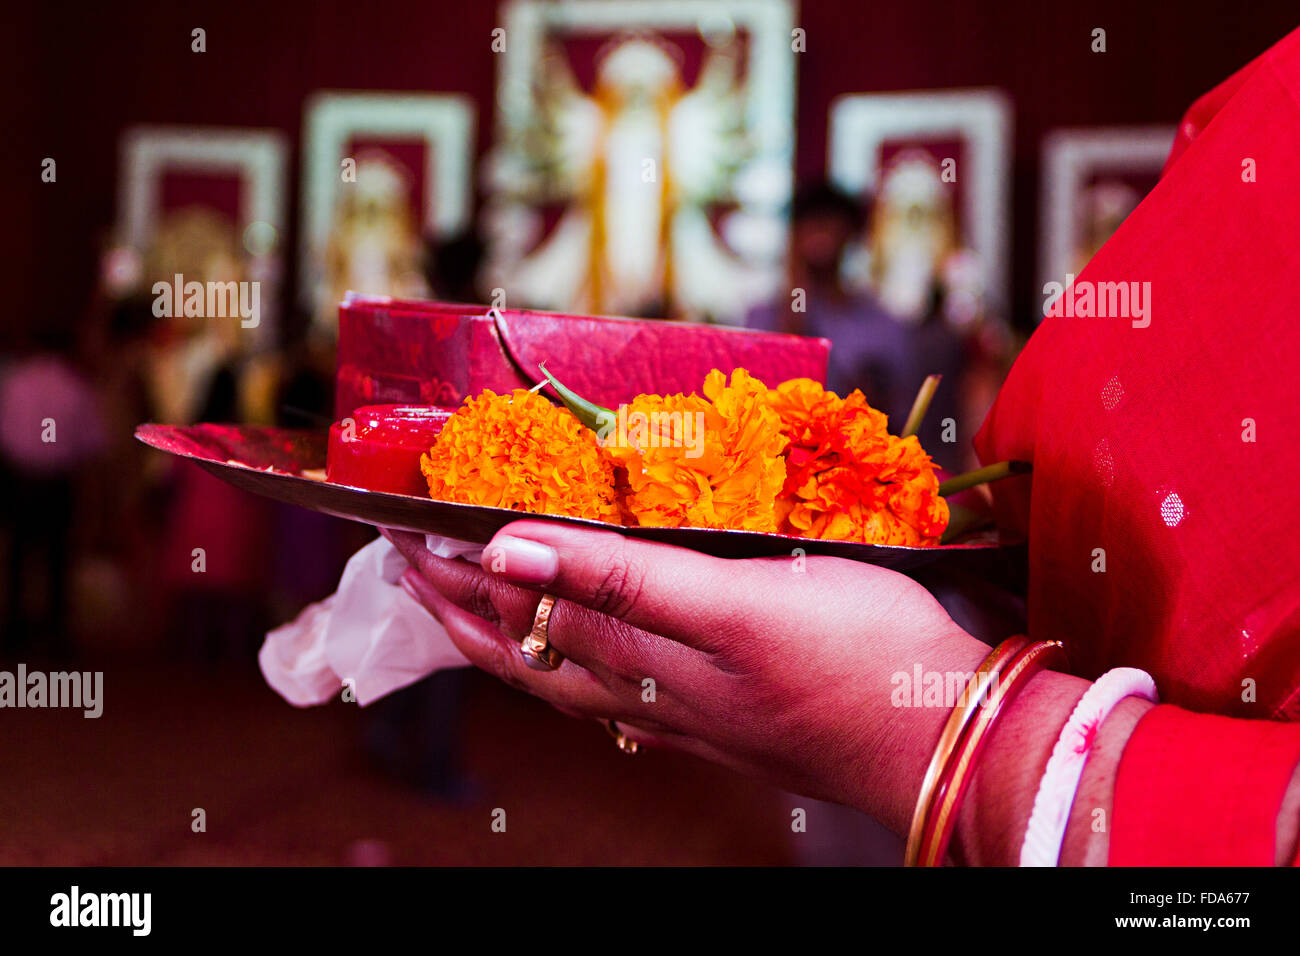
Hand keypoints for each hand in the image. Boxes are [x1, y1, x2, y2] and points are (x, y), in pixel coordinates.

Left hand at [386, 520, 990, 833]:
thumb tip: (516, 551)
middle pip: (535, 653)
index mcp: (653, 657)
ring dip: (508, 638)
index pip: (536, 606)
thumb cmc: (860, 660)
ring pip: (569, 678)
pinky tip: (572, 664)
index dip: (474, 566)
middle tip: (411, 566)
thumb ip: (623, 578)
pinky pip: (614, 696)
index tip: (418, 529)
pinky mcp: (721, 722)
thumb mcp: (741, 602)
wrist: (943, 739)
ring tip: (466, 608)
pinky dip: (570, 669)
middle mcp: (655, 694)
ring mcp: (687, 715)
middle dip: (465, 608)